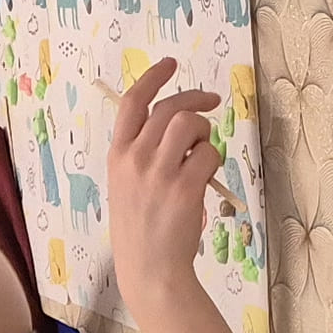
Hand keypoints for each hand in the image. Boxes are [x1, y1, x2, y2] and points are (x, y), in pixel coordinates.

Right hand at [108, 59, 225, 297]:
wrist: (150, 268)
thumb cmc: (141, 226)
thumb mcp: (127, 184)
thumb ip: (142, 152)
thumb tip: (176, 123)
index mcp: (117, 155)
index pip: (133, 102)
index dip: (153, 77)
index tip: (170, 64)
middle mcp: (135, 159)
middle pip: (169, 108)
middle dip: (194, 99)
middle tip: (211, 101)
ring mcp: (159, 173)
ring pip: (189, 124)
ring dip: (204, 131)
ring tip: (203, 150)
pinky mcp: (185, 187)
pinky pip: (209, 154)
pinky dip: (214, 159)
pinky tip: (206, 177)